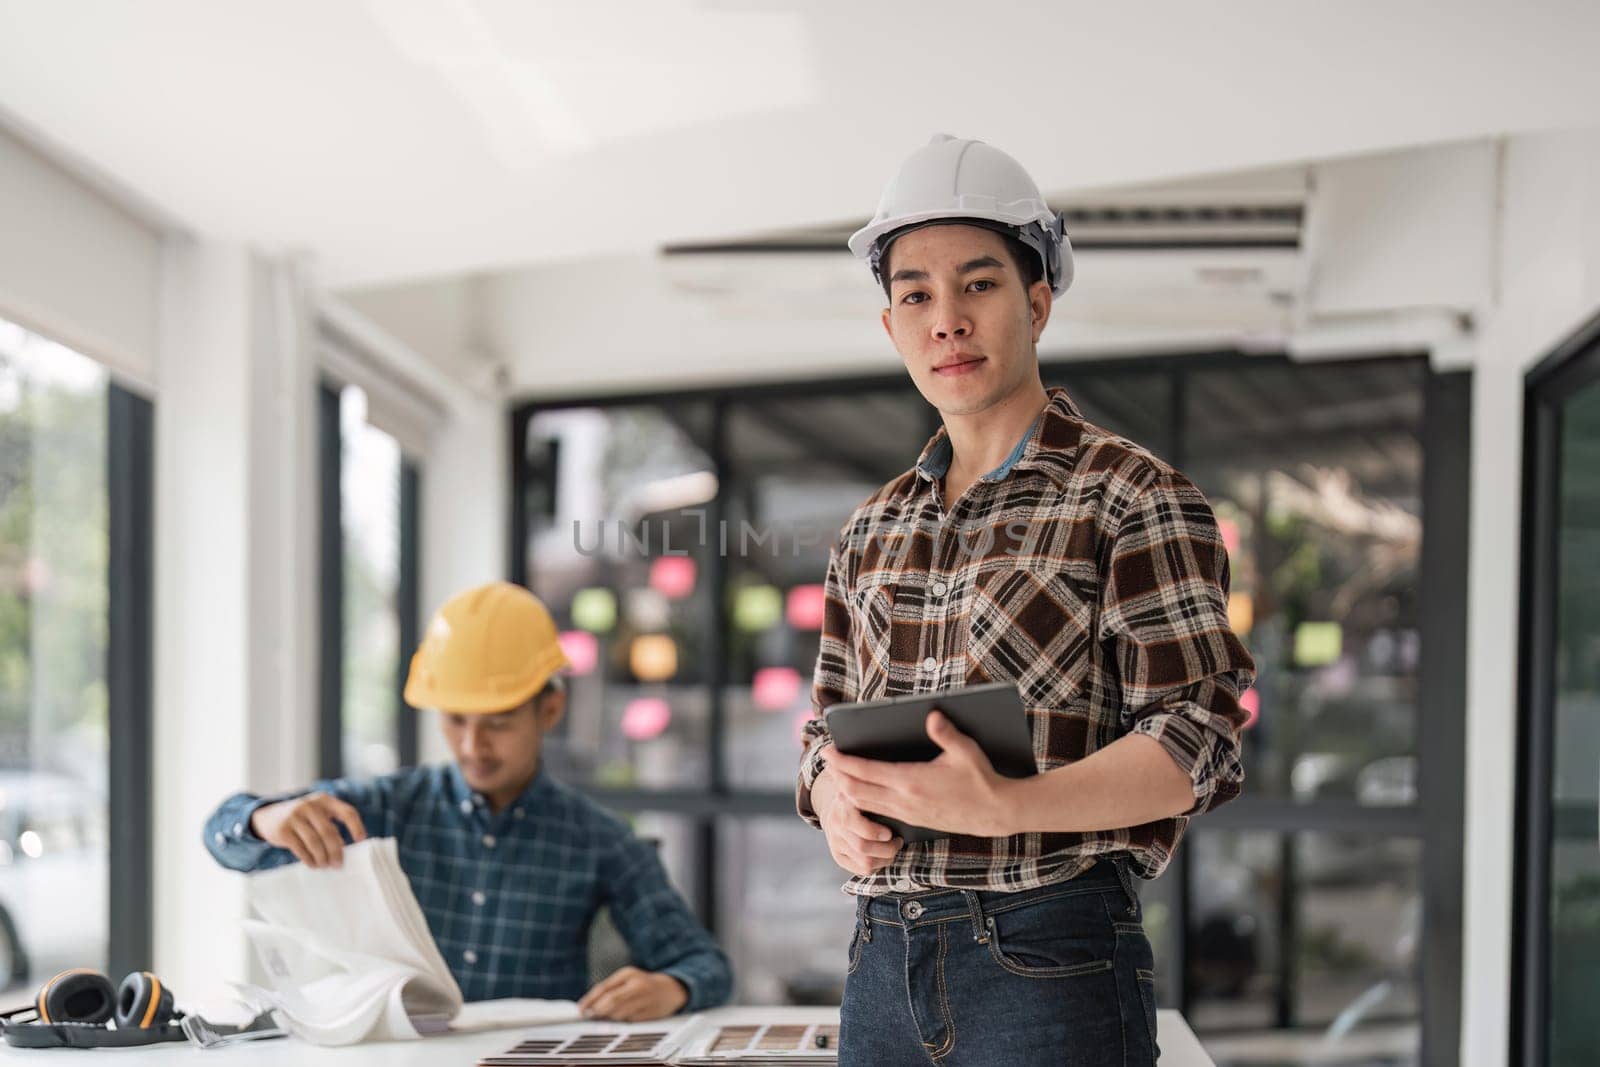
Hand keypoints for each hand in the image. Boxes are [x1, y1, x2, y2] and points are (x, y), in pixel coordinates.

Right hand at [249, 792, 366, 868]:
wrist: (268, 816)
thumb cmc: (302, 818)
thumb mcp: (316, 813)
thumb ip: (330, 824)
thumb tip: (344, 851)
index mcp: (324, 800)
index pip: (347, 812)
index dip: (356, 827)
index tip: (360, 840)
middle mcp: (310, 805)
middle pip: (330, 832)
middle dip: (336, 851)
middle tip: (338, 864)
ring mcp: (295, 816)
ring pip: (315, 842)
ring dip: (322, 858)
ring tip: (325, 866)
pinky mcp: (283, 830)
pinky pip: (300, 848)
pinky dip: (309, 859)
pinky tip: (313, 865)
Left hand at [578, 967, 687, 1020]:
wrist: (671, 988)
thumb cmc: (643, 984)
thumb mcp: (626, 979)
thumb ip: (610, 990)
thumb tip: (591, 1005)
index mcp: (628, 974)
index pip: (604, 987)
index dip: (590, 999)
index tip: (581, 1008)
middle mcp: (637, 985)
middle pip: (612, 1001)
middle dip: (598, 1010)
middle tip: (590, 1015)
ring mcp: (645, 999)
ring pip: (619, 1013)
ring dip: (609, 1017)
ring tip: (607, 1016)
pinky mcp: (651, 1013)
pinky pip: (630, 1021)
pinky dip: (623, 1021)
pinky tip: (624, 1017)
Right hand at [812, 767, 901, 876]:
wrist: (834, 807)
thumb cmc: (859, 790)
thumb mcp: (861, 778)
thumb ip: (867, 771)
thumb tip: (878, 755)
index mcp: (843, 801)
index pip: (854, 822)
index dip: (876, 832)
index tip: (890, 833)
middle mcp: (836, 822)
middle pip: (863, 846)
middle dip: (885, 847)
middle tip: (898, 840)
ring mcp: (836, 840)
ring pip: (865, 859)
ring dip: (884, 856)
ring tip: (894, 846)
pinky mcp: (838, 855)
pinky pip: (861, 868)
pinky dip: (877, 864)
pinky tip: (884, 855)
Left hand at [829, 711, 1017, 837]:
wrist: (994, 814)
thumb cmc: (981, 779)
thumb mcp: (966, 751)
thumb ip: (946, 732)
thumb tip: (931, 714)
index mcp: (912, 781)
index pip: (865, 772)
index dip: (843, 761)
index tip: (828, 750)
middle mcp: (904, 800)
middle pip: (856, 791)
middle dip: (838, 774)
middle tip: (827, 758)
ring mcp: (906, 813)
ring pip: (864, 804)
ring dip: (847, 788)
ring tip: (838, 772)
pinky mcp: (912, 820)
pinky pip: (877, 812)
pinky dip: (862, 800)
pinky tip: (860, 790)